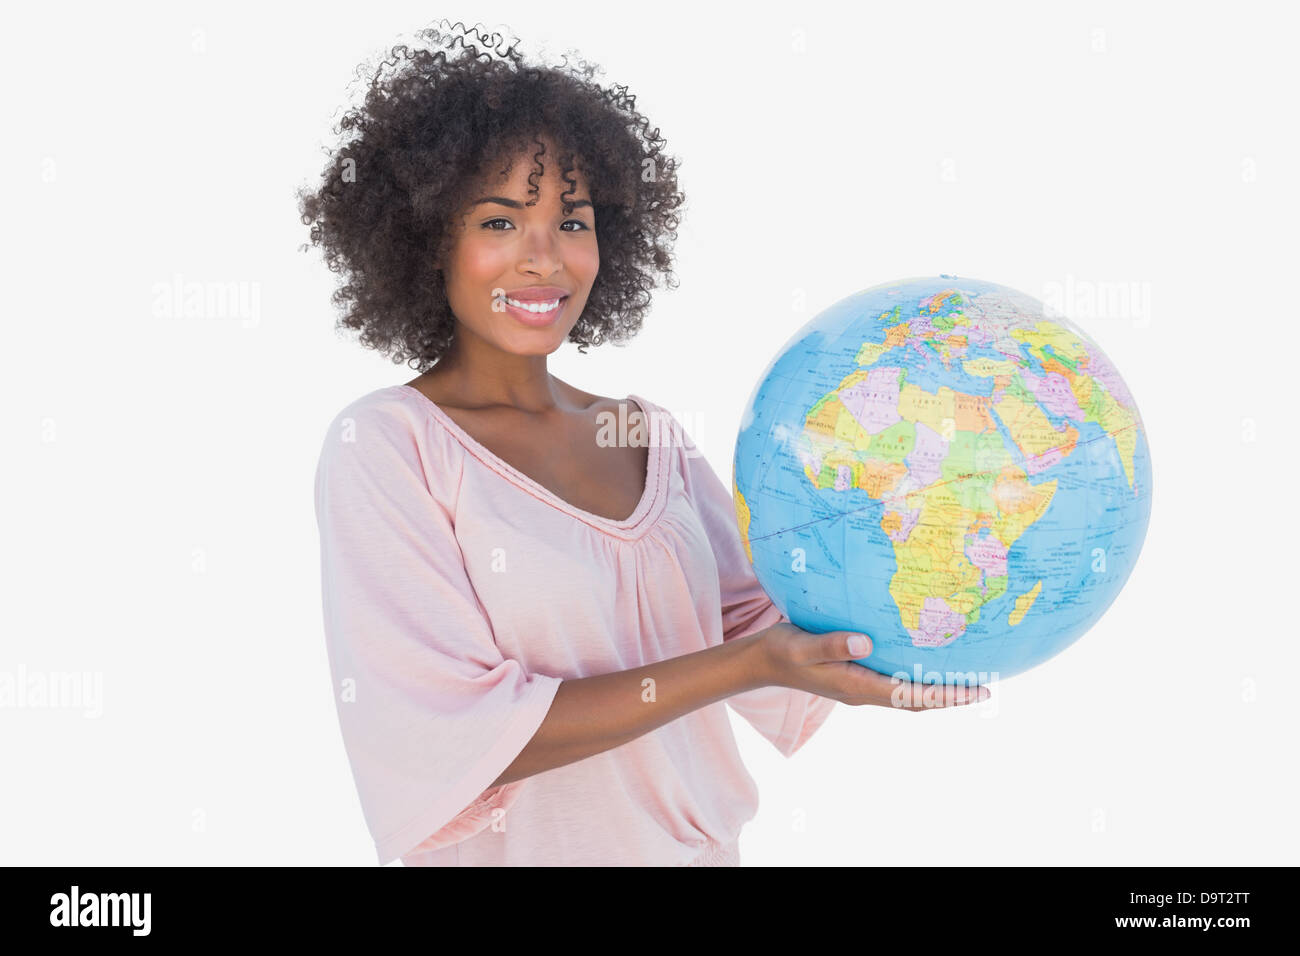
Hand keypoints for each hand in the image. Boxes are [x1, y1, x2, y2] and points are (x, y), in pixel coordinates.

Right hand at [753, 622, 990, 710]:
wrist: (762, 661)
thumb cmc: (782, 650)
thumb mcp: (803, 645)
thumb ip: (832, 643)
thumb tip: (866, 641)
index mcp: (856, 686)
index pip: (911, 696)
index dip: (946, 695)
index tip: (977, 691)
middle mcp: (863, 691)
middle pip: (916, 701)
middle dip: (951, 697)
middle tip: (985, 688)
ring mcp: (860, 687)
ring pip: (907, 694)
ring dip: (936, 691)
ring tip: (965, 679)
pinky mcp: (855, 676)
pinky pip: (894, 683)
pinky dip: (916, 679)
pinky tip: (924, 661)